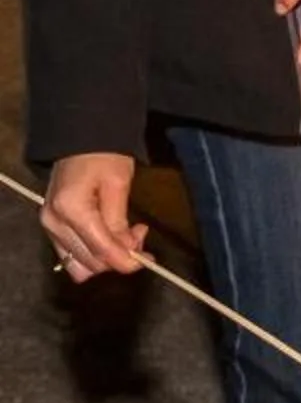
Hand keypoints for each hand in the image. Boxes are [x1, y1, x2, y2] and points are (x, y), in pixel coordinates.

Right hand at [44, 153, 145, 281]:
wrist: (80, 138)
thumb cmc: (103, 155)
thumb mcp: (118, 184)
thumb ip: (119, 222)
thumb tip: (128, 252)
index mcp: (70, 209)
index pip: (101, 250)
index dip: (127, 261)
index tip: (149, 259)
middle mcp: (54, 223)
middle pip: (90, 262)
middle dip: (119, 257)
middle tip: (140, 235)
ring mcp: (49, 226)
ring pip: (78, 265)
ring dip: (105, 259)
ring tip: (126, 235)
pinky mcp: (51, 227)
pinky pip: (71, 255)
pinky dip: (93, 253)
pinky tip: (109, 235)